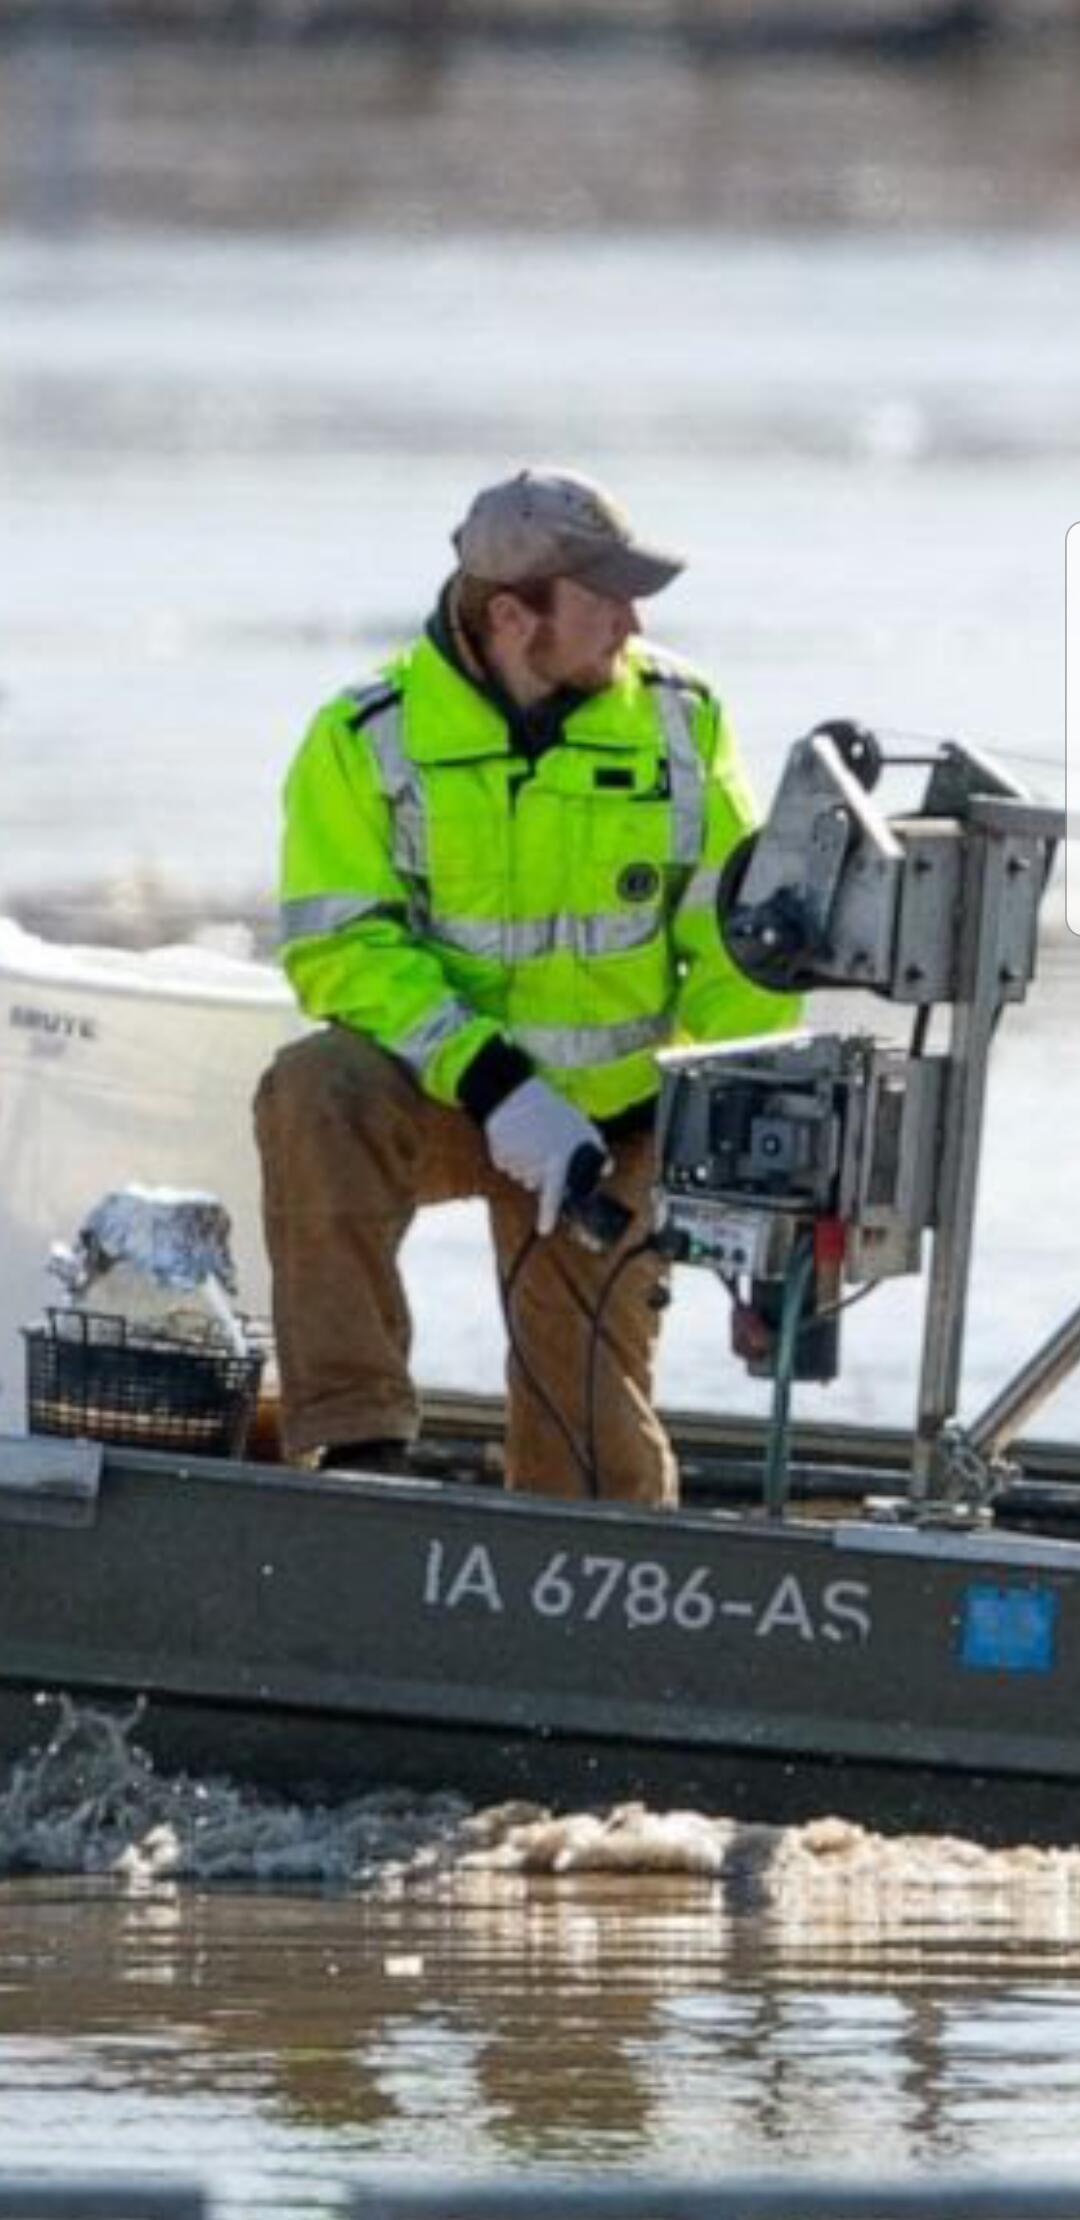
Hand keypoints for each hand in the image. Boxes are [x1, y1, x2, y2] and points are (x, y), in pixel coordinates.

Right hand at [484, 1078, 609, 1235]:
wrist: (514, 1092)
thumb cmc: (552, 1110)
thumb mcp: (581, 1126)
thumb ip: (597, 1150)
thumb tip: (606, 1170)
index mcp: (555, 1161)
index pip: (551, 1196)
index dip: (548, 1215)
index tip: (544, 1230)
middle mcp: (533, 1166)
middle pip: (536, 1183)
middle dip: (541, 1172)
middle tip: (546, 1147)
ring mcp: (514, 1162)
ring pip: (522, 1174)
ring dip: (528, 1162)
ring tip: (533, 1136)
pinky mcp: (498, 1156)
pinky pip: (508, 1164)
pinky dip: (512, 1154)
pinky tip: (518, 1135)